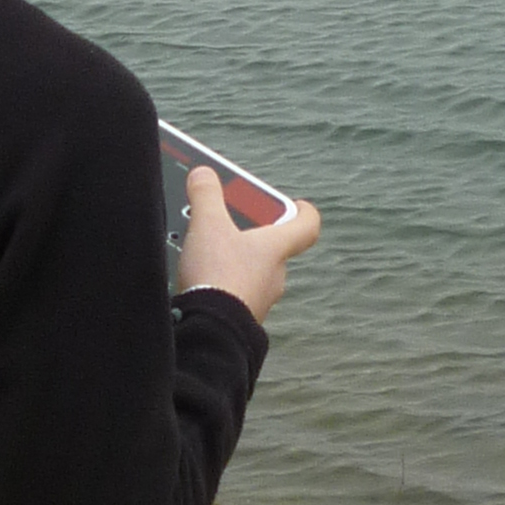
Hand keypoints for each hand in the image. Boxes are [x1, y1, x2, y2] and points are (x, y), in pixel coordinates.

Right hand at [178, 168, 320, 326]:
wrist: (210, 331)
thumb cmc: (219, 276)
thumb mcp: (208, 225)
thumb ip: (206, 195)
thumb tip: (204, 173)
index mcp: (276, 248)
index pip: (307, 226)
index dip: (303, 212)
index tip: (297, 205)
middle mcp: (275, 275)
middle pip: (273, 247)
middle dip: (253, 233)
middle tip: (230, 221)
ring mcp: (260, 299)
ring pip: (253, 271)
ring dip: (234, 258)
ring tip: (204, 249)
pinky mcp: (242, 317)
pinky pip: (236, 292)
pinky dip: (222, 282)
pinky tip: (198, 279)